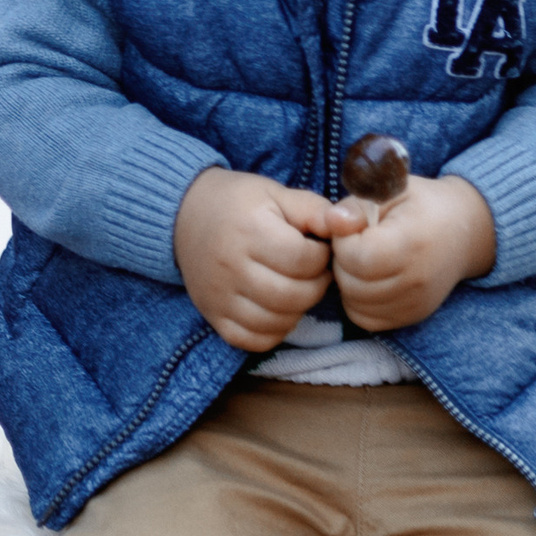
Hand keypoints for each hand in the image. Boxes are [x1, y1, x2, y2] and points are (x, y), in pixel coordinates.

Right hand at [174, 168, 343, 352]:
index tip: (318, 248)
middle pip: (293, 295)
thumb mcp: (277, 194)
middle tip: (313, 272)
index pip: (304, 260)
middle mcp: (231, 266)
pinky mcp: (213, 315)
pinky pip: (252, 340)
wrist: (184, 215)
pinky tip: (277, 309)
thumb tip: (351, 225)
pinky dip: (273, 331)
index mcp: (250, 230)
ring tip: (297, 287)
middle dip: (315, 285)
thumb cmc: (240, 203)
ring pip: (276, 322)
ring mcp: (220, 296)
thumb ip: (315, 210)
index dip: (322, 257)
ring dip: (298, 309)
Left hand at [328, 170, 495, 333]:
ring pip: (354, 303)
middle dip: (343, 260)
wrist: (464, 231)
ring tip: (365, 258)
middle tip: (359, 241)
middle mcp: (417, 281)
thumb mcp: (391, 189)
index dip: (344, 240)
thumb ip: (357, 204)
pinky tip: (369, 278)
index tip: (356, 226)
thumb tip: (331, 221)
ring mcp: (416, 304)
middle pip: (352, 283)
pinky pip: (366, 319)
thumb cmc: (421, 205)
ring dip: (348, 281)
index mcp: (412, 243)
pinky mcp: (412, 317)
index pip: (357, 257)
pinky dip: (358, 301)